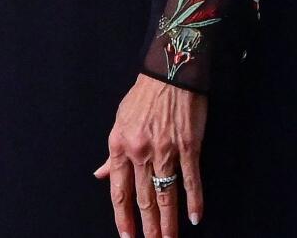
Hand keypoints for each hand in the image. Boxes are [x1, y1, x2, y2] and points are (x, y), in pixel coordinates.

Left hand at [96, 74, 206, 236]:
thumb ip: (113, 154)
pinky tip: (194, 218)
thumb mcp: (120, 122)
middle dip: (148, 226)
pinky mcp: (189, 147)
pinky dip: (194, 201)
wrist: (169, 75)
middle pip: (143, 198)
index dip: (122, 216)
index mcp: (120, 145)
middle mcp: (140, 151)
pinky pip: (191, 180)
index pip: (119, 190)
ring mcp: (165, 151)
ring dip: (168, 221)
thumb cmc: (142, 97)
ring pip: (165, 194)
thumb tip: (101, 175)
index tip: (126, 236)